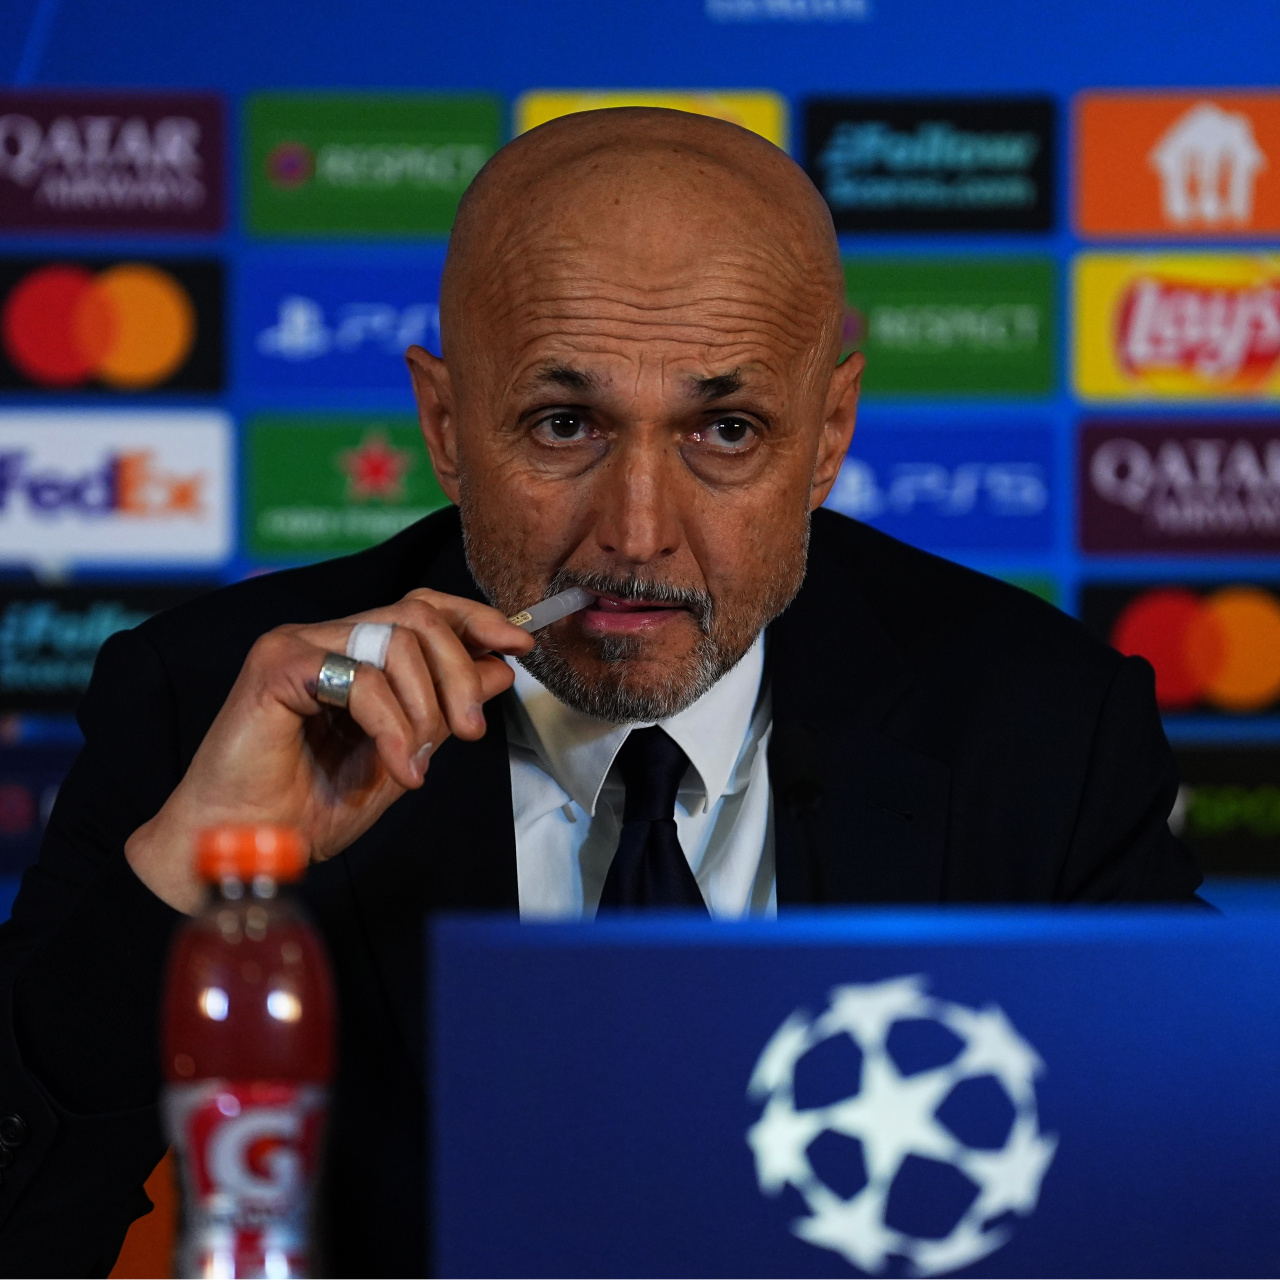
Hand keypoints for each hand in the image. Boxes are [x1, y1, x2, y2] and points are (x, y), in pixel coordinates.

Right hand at [125, 589, 533, 912]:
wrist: (249, 848)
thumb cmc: (309, 809)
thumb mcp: (403, 754)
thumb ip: (444, 709)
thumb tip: (501, 665)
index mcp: (350, 653)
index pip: (422, 608)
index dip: (475, 620)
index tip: (519, 645)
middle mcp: (323, 637)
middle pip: (417, 616)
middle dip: (459, 671)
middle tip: (470, 730)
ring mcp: (297, 645)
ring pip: (395, 641)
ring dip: (425, 706)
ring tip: (419, 762)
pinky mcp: (276, 667)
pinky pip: (360, 678)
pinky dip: (391, 726)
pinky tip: (398, 767)